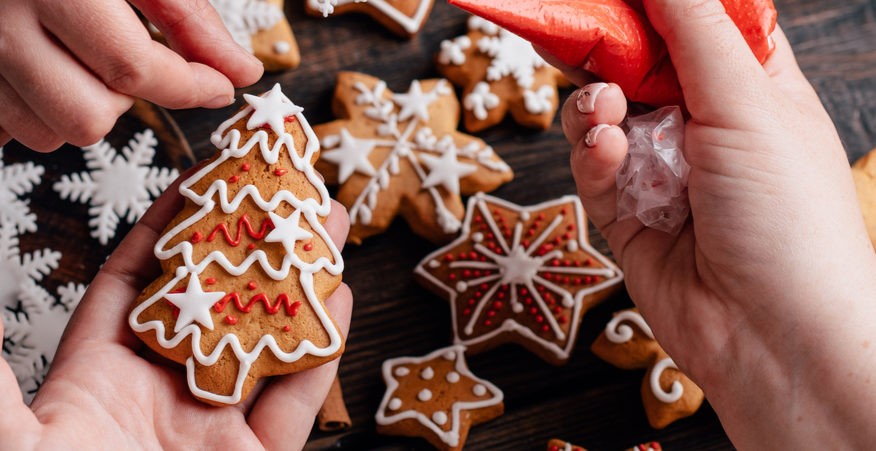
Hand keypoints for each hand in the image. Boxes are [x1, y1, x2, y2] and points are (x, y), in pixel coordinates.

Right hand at [0, 0, 262, 151]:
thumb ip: (188, 16)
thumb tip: (239, 72)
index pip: (132, 66)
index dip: (188, 86)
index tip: (218, 86)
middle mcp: (3, 21)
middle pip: (89, 115)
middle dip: (128, 100)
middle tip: (132, 60)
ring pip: (49, 132)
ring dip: (86, 108)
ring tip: (87, 60)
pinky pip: (10, 129)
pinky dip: (41, 113)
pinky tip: (52, 74)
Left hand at [0, 169, 351, 449]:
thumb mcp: (15, 440)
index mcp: (102, 379)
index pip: (137, 282)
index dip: (168, 227)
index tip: (199, 178)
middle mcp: (165, 395)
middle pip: (215, 298)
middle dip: (249, 240)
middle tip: (280, 189)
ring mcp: (217, 428)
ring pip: (265, 337)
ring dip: (297, 280)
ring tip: (324, 224)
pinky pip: (296, 396)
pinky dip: (320, 347)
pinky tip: (335, 297)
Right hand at [548, 0, 875, 446]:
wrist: (770, 337)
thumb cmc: (788, 217)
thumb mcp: (750, 105)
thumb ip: (695, 32)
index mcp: (754, 89)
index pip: (702, 24)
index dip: (661, 6)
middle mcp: (706, 126)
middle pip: (642, 65)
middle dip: (609, 50)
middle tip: (572, 28)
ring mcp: (664, 171)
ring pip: (605, 115)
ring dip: (596, 106)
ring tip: (604, 111)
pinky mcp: (628, 214)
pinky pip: (595, 168)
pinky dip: (594, 156)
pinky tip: (606, 154)